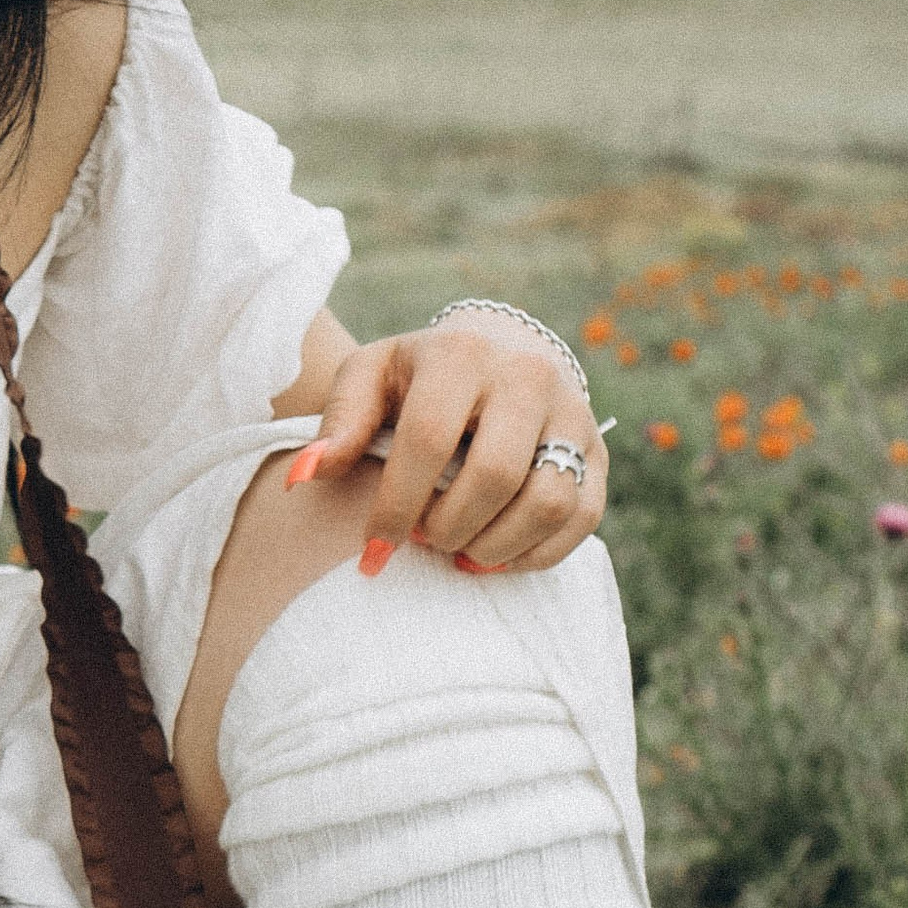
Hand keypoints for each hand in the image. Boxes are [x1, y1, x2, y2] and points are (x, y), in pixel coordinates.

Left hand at [290, 321, 606, 573]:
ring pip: (547, 501)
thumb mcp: (370, 380)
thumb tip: (307, 474)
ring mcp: (573, 413)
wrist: (496, 356)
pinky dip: (533, 554)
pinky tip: (493, 554)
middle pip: (494, 475)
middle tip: (424, 540)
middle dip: (449, 526)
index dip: (397, 505)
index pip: (429, 439)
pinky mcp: (599, 453)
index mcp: (462, 352)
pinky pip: (580, 521)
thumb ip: (339, 423)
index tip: (373, 550)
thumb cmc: (417, 380)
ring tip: (459, 551)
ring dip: (494, 545)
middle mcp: (528, 375)